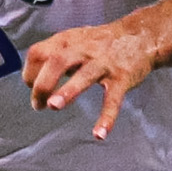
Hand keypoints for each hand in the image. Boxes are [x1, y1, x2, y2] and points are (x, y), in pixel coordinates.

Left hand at [24, 20, 158, 139]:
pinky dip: (107, 117)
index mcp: (68, 41)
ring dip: (67, 91)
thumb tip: (31, 82)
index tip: (31, 88)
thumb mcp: (74, 41)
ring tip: (53, 106)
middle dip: (42, 84)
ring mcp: (103, 63)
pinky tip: (99, 134)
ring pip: (84, 75)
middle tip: (39, 105)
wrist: (142, 35)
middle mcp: (83, 50)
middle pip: (56, 61)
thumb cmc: (101, 43)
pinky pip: (113, 99)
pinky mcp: (122, 78)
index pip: (38, 53)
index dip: (29, 73)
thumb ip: (53, 57)